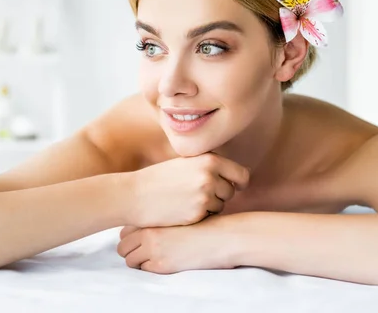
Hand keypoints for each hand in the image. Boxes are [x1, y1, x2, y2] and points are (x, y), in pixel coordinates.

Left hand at [117, 215, 235, 273]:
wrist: (220, 236)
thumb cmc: (204, 223)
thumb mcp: (180, 211)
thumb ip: (162, 215)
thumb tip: (148, 220)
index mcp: (153, 217)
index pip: (125, 229)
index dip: (132, 235)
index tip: (139, 238)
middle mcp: (148, 232)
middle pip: (122, 244)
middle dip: (130, 248)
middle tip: (142, 250)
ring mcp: (153, 249)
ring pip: (129, 259)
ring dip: (138, 260)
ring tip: (153, 257)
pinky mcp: (161, 265)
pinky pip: (144, 269)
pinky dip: (150, 267)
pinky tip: (164, 262)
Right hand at [128, 153, 249, 227]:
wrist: (136, 195)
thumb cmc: (160, 178)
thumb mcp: (186, 162)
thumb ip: (209, 165)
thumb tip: (238, 173)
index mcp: (209, 160)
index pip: (241, 174)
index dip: (239, 182)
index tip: (236, 185)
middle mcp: (210, 177)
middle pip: (231, 191)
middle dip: (220, 194)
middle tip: (200, 193)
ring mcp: (204, 197)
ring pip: (221, 205)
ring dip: (210, 205)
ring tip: (188, 199)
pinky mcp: (197, 214)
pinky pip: (209, 217)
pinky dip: (200, 215)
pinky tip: (183, 209)